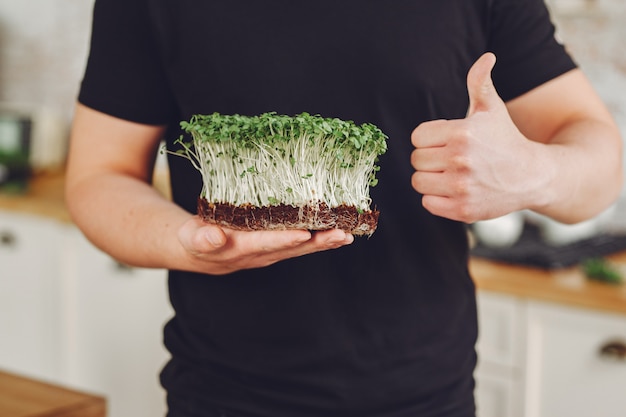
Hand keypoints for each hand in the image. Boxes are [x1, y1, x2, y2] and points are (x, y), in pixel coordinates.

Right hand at [177, 216, 353, 274]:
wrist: (202, 251)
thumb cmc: (196, 240)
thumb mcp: (193, 237)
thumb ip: (202, 238)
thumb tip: (213, 237)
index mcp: (241, 249)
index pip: (266, 243)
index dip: (284, 239)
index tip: (303, 234)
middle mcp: (262, 253)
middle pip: (293, 248)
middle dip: (318, 242)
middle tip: (341, 234)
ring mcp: (272, 251)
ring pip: (302, 247)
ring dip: (325, 241)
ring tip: (348, 234)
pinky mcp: (278, 246)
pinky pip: (303, 241)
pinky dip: (321, 237)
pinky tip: (339, 230)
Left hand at [410, 52, 540, 222]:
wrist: (532, 176)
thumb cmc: (505, 139)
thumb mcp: (492, 109)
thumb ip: (480, 83)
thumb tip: (486, 57)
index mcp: (462, 133)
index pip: (417, 137)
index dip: (430, 138)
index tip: (446, 141)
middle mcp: (460, 160)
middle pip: (416, 160)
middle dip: (429, 158)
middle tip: (449, 159)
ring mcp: (462, 187)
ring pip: (418, 182)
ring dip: (430, 179)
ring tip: (451, 174)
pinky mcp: (463, 210)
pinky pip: (427, 203)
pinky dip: (436, 199)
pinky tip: (454, 190)